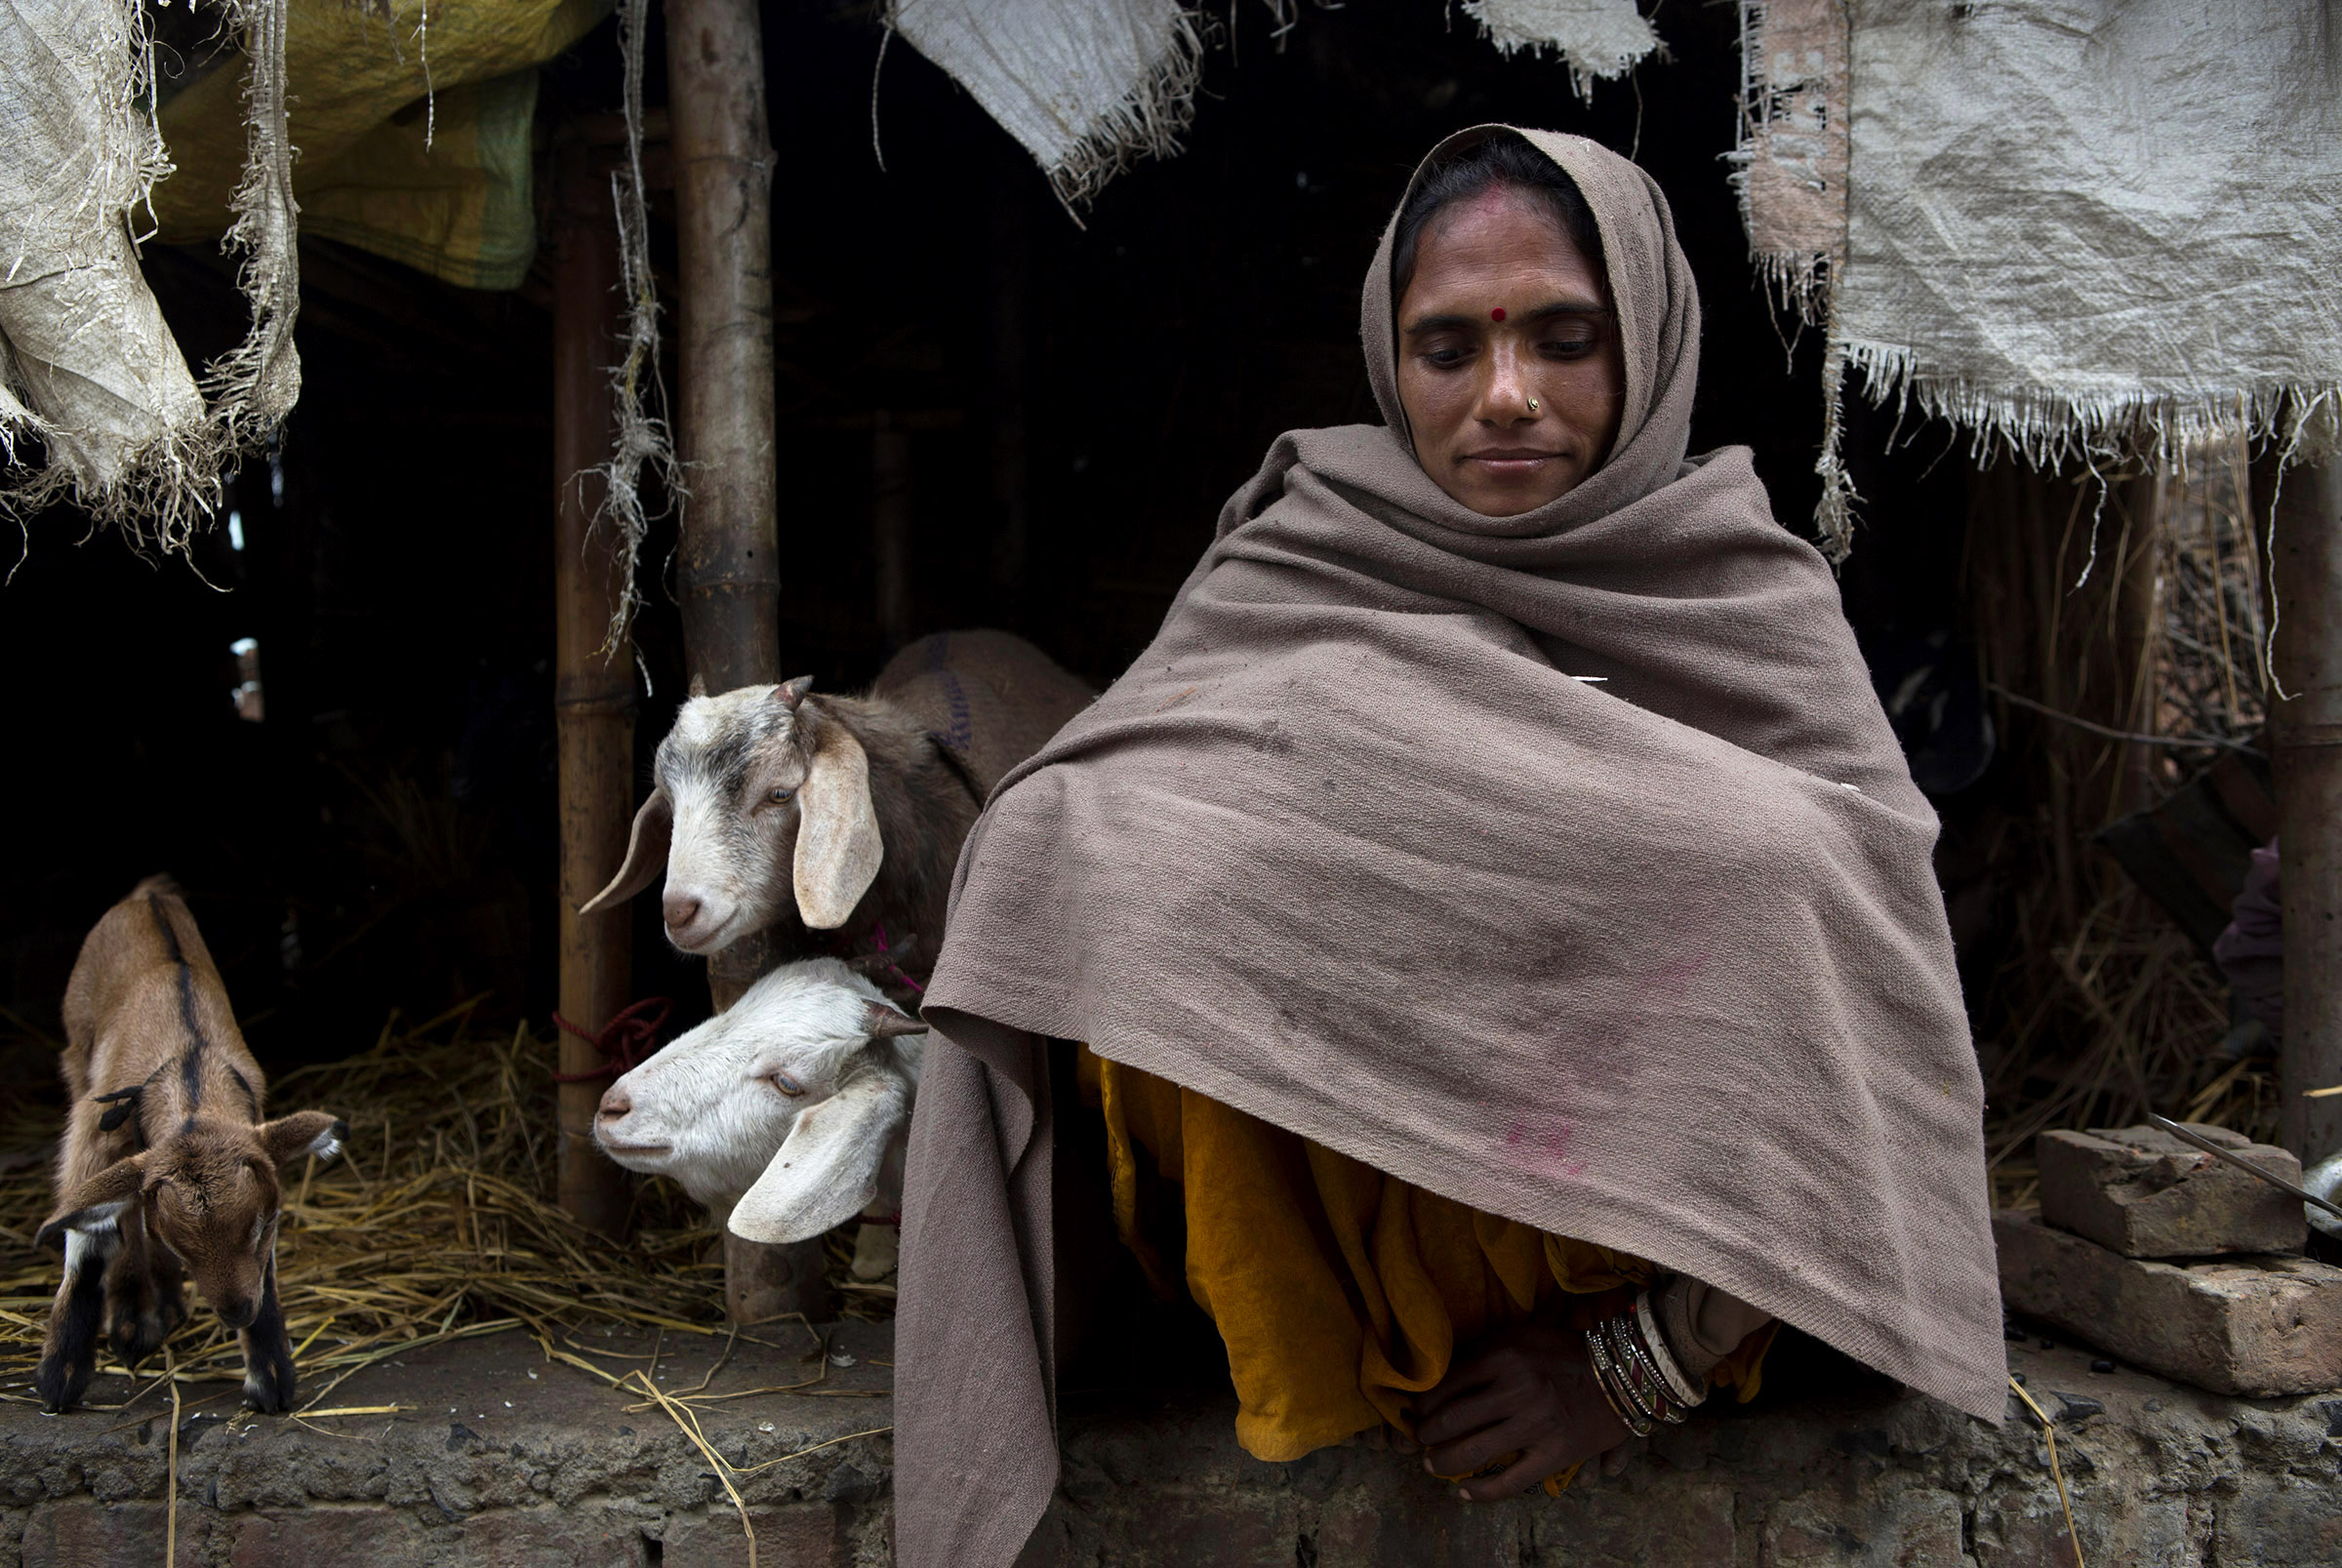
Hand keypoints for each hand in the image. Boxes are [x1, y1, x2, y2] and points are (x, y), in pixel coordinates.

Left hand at [1409, 1317, 1632, 1499]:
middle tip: (1419, 1438)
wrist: (1621, 1375)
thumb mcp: (1521, 1337)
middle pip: (1453, 1418)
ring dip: (1443, 1461)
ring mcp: (1536, 1425)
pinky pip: (1509, 1481)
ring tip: (1432, 1464)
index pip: (1448, 1383)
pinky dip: (1481, 1491)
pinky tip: (1463, 1493)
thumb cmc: (1564, 1352)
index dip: (1424, 1401)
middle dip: (1427, 1433)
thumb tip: (1442, 1377)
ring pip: (1473, 1451)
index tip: (1416, 1410)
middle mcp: (1518, 1390)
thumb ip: (1484, 1353)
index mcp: (1506, 1356)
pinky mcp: (1554, 1454)